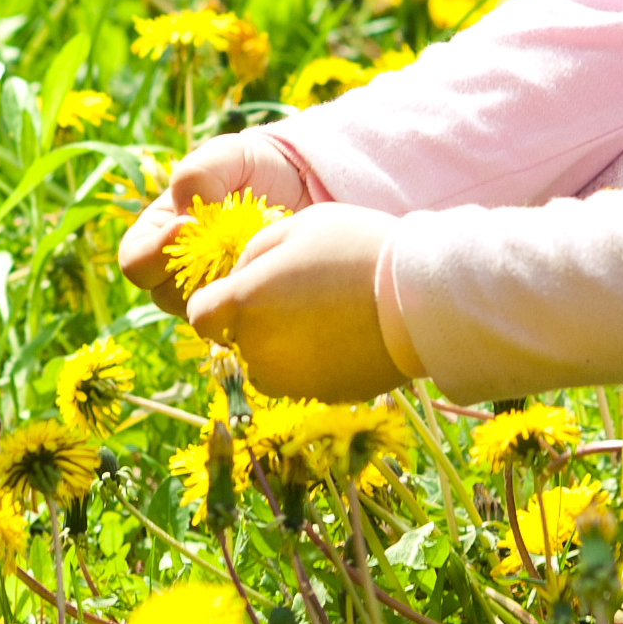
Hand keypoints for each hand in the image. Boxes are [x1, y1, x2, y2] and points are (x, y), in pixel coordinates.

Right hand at [118, 129, 322, 313]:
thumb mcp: (225, 155)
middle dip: (195, 274)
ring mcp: (214, 294)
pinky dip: (255, 296)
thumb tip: (185, 217)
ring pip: (204, 312)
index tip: (187, 224)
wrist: (303, 185)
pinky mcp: (247, 306)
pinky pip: (241, 318)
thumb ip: (198, 174)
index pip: (134, 263)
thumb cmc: (251, 167)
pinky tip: (275, 269)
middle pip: (165, 297)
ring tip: (257, 251)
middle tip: (229, 246)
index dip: (152, 253)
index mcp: (157, 237)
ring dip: (228, 285)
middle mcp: (180, 273)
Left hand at [188, 204, 409, 399]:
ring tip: (325, 314)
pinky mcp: (323, 396)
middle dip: (254, 322)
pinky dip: (314, 362)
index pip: (200, 314)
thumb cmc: (356, 249)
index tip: (244, 288)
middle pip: (236, 342)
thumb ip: (253, 252)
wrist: (422, 299)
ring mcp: (292, 380)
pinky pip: (304, 380)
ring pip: (268, 366)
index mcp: (244, 304)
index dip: (216, 300)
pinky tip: (346, 335)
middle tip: (298, 294)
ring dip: (281, 346)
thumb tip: (238, 277)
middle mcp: (259, 351)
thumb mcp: (296, 226)